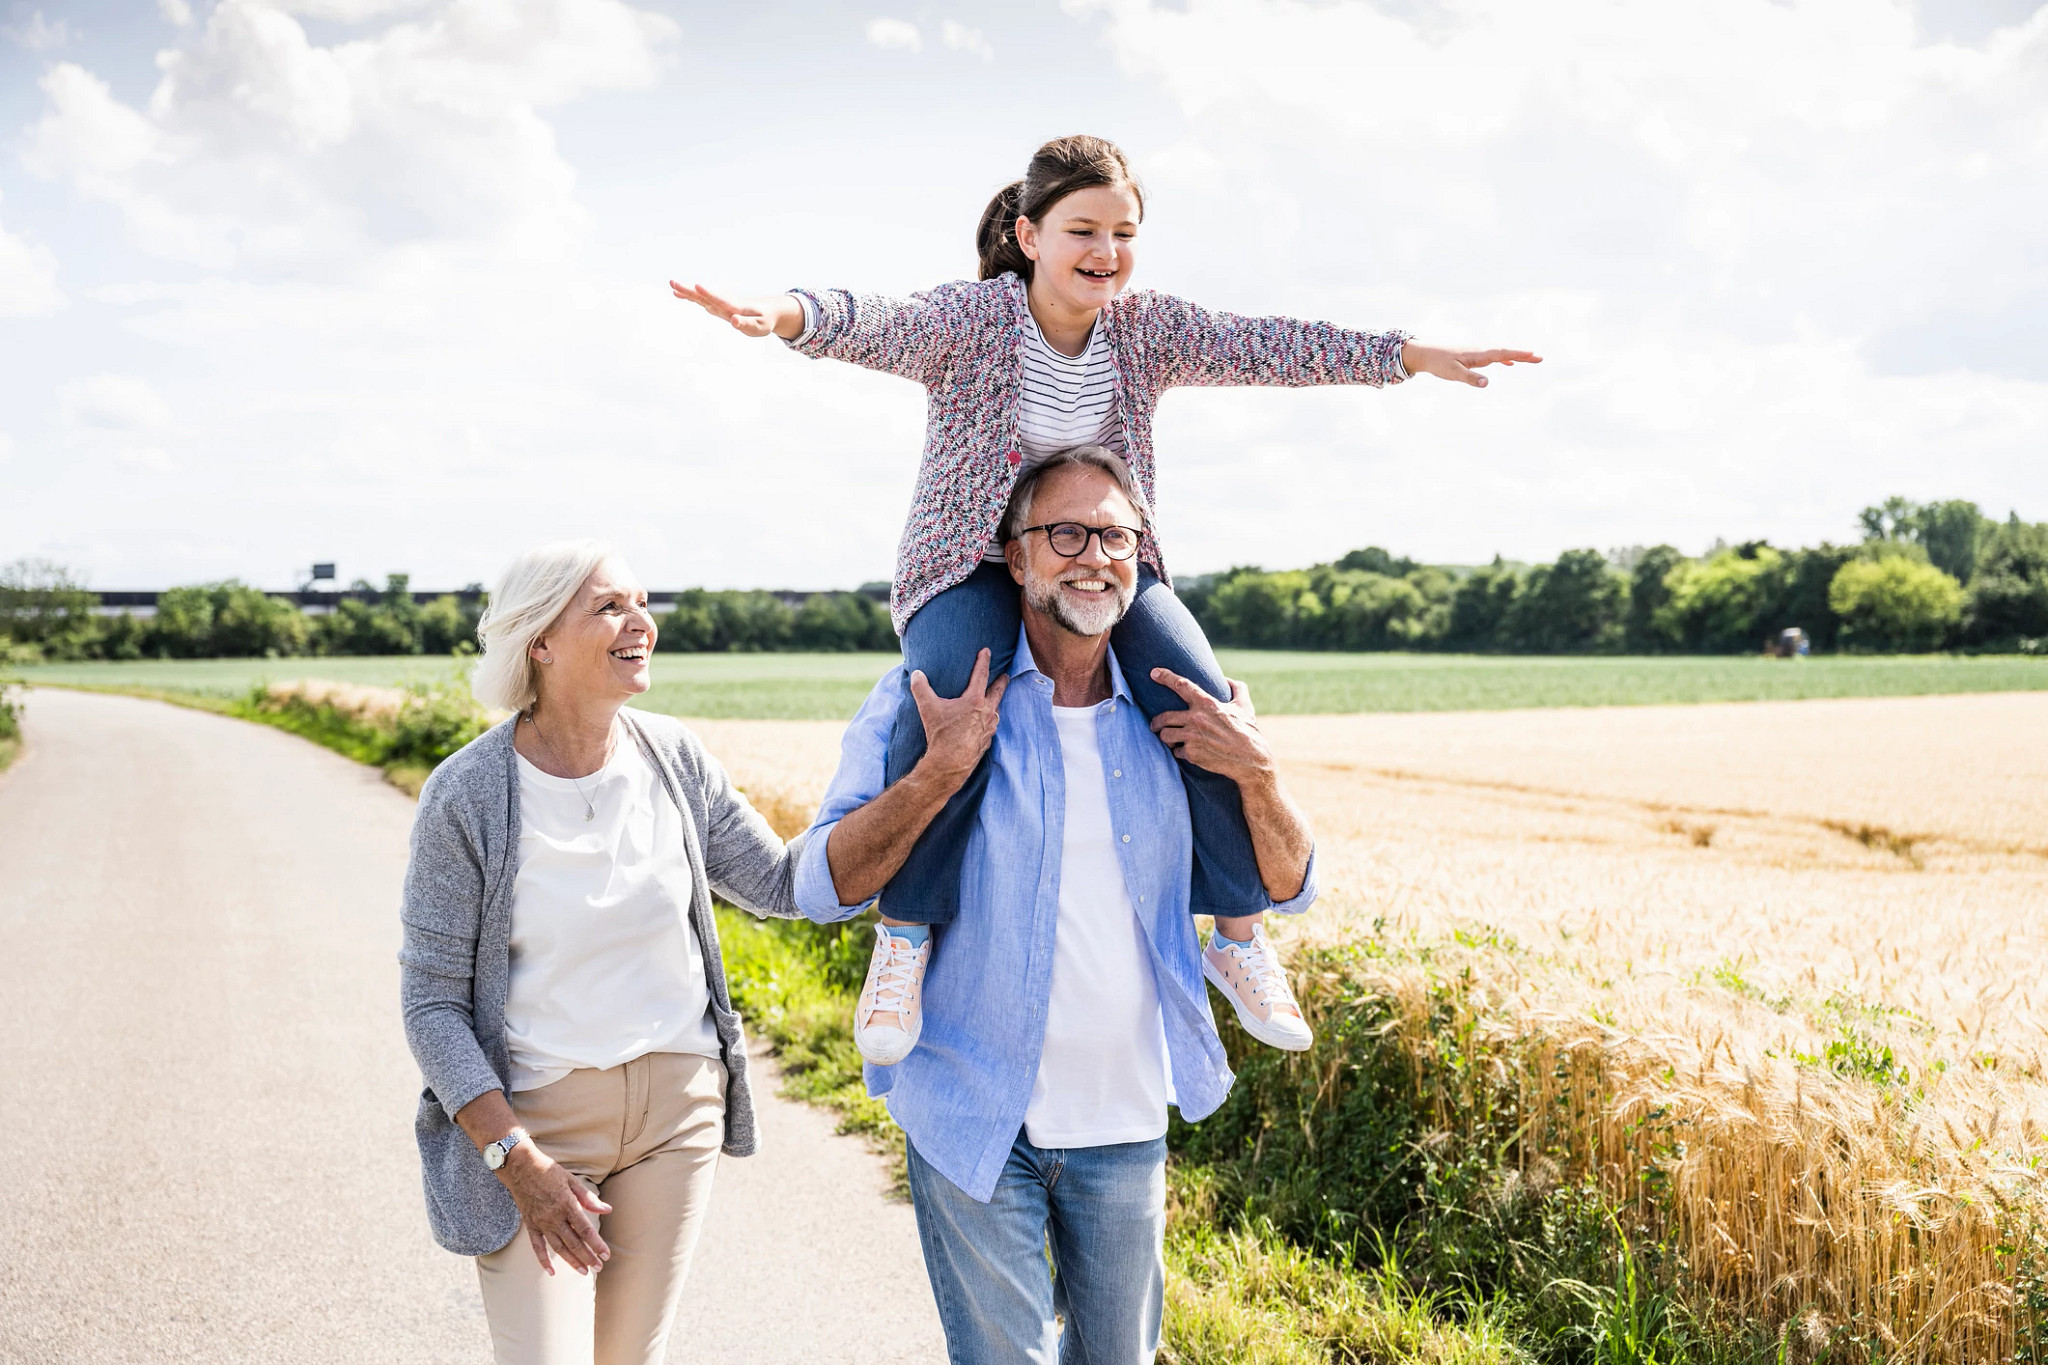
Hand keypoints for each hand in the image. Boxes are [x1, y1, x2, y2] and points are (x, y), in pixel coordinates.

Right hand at [498, 1142, 612, 1275]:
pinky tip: (552, 1272)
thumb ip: (588, 1198)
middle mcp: (554, 1216)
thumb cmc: (548, 1171)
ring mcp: (540, 1222)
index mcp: (567, 1204)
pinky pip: (536, 1246)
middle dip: (587, 1257)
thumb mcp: (572, 1180)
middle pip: (573, 1242)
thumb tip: (607, 1210)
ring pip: (558, 1247)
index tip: (606, 1254)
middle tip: (599, 1268)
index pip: (585, 1230)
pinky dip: (543, 1260)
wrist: (520, 1167)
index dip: (596, 1244)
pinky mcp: (530, 1224)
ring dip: (571, 1261)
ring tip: (583, 1271)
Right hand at [668, 281, 790, 338]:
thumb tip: (733, 321)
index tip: (697, 286)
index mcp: (734, 308)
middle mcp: (724, 304)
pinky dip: (690, 297)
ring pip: (701, 297)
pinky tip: (678, 294)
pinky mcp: (718, 306)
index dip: (709, 294)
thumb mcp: (759, 327)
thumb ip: (746, 324)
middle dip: (690, 291)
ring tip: (671, 285)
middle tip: (673, 283)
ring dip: (687, 292)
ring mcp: (720, 305)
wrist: (768, 311)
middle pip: (704, 297)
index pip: (719, 300)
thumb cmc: (764, 321)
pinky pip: (701, 301)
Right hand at [909, 649, 1008, 787]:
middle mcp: (987, 711)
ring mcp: (989, 727)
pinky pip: (992, 726)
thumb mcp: (927, 708)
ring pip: (996, 710)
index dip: (984, 661)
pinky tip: (986, 722)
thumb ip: (921, 688)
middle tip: (1005, 675)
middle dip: (1002, 681)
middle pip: (998, 691)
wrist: (950, 764)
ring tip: (994, 699)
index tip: (987, 651)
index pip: (981, 674)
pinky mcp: (987, 740)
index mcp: (975, 700)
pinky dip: (990, 720)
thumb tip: (916, 673)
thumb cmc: (941, 734)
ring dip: (996, 702)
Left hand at [1148, 670, 1274, 785]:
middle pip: (1164, 717)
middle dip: (1156, 721)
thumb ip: (1238, 689)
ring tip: (1170, 739)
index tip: (1154, 673)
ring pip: (1165, 735)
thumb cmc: (1248, 732)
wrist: (1250, 761)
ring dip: (1166, 737)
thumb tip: (1227, 680)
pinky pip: (1176, 751)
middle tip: (1155, 724)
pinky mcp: (1191, 754)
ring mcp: (1192, 737)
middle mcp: (1196, 719)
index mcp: (1207, 704)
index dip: (1166, 677)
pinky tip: (1188, 752)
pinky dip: (1180, 752)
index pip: (1181, 685)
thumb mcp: (1246, 707)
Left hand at [1397, 342, 1541, 388]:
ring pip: (1501, 353)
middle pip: (1506, 351)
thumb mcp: (1453, 373)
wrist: (1425, 353)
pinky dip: (1504, 358)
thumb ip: (1470, 378)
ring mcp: (1477, 353)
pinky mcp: (1472, 356)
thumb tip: (1487, 383)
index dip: (1519, 354)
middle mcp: (1480, 351)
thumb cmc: (1438, 363)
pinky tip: (1509, 363)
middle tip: (1540, 358)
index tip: (1534, 355)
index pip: (1503, 353)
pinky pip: (1493, 356)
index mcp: (1478, 354)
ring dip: (1516, 356)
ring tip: (1531, 359)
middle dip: (1523, 355)